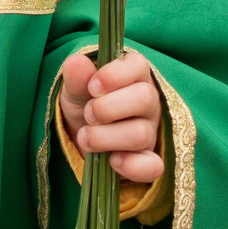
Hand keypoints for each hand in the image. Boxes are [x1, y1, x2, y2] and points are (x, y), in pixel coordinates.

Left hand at [56, 51, 164, 185]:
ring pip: (141, 133)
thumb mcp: (75, 88)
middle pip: (145, 98)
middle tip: (87, 114)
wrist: (81, 138)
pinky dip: (131, 166)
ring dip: (106, 137)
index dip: (114, 75)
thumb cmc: (83, 103)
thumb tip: (76, 61)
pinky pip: (152, 166)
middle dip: (107, 108)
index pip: (139, 65)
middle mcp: (148, 101)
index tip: (92, 87)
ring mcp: (151, 131)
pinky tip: (111, 161)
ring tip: (85, 137)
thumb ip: (76, 76)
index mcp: (134, 75)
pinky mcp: (148, 160)